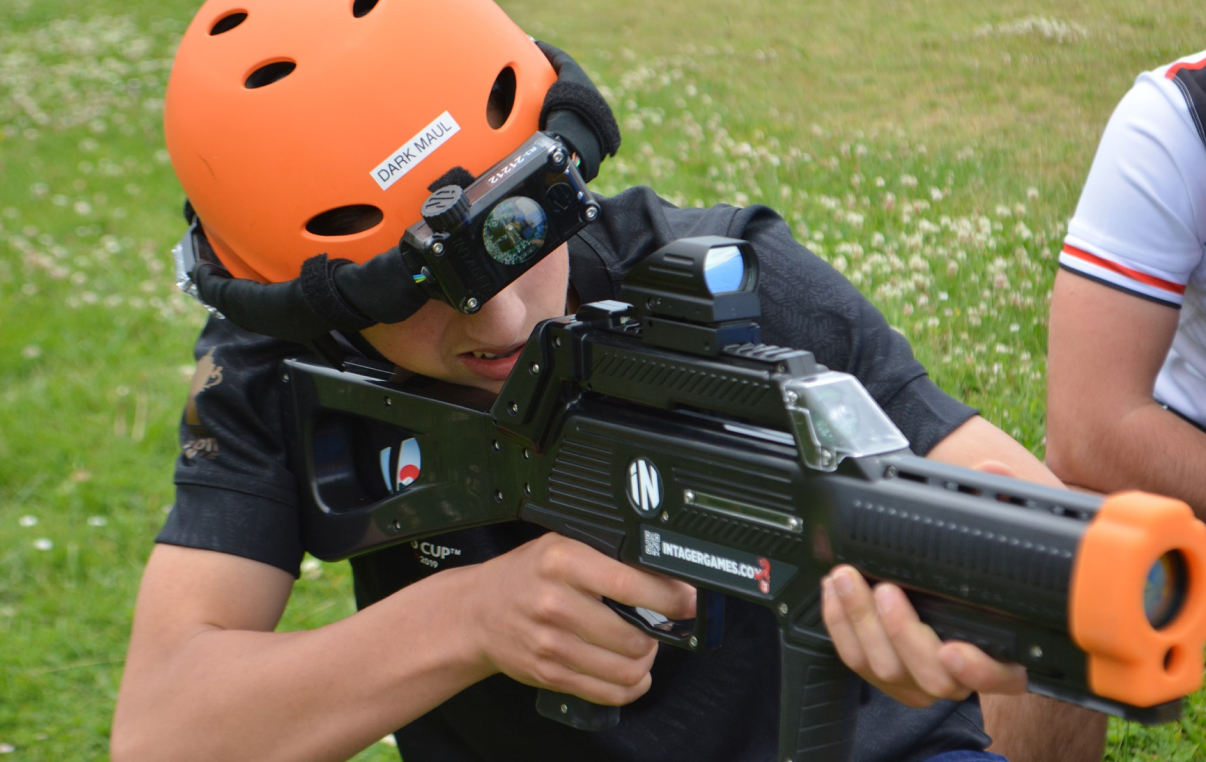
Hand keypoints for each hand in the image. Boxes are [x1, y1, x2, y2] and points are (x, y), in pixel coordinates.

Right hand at [464, 533, 695, 705]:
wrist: (477, 612)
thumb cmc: (526, 575)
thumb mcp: (563, 546)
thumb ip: (608, 557)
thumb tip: (666, 575)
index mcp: (563, 561)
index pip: (629, 584)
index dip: (669, 597)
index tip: (687, 600)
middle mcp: (556, 603)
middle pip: (634, 635)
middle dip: (658, 633)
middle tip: (659, 623)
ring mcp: (552, 643)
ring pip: (626, 668)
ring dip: (646, 661)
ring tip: (643, 646)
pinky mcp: (550, 674)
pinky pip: (608, 692)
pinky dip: (631, 686)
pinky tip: (632, 673)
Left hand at [821, 459, 1028, 706]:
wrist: (941, 594)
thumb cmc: (972, 575)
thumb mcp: (987, 541)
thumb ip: (996, 506)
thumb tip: (993, 473)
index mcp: (1004, 654)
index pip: (1001, 678)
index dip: (977, 670)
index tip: (952, 650)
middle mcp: (960, 675)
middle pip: (931, 674)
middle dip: (901, 632)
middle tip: (886, 589)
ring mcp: (918, 679)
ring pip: (886, 668)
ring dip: (861, 622)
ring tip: (847, 579)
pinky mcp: (882, 674)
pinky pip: (855, 661)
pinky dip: (840, 625)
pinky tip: (835, 593)